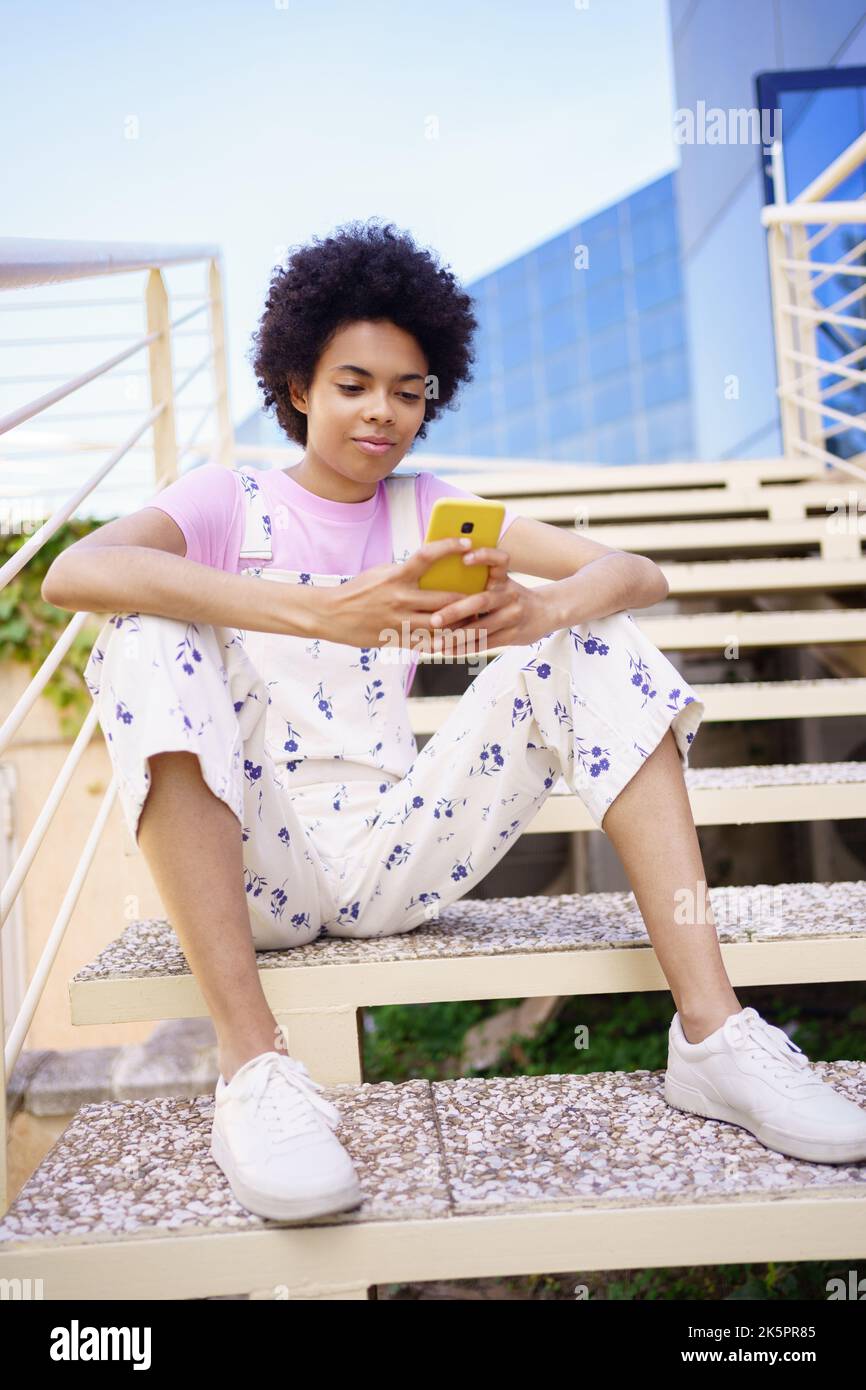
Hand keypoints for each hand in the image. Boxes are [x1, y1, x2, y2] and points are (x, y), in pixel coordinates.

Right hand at [317, 535, 481, 650]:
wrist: (331, 615)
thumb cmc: (359, 590)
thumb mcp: (381, 573)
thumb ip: (406, 571)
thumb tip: (433, 565)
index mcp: (396, 576)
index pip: (427, 556)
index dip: (449, 547)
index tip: (467, 542)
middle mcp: (400, 598)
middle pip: (444, 598)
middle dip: (469, 598)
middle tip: (488, 595)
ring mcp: (399, 621)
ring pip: (441, 624)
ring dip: (462, 623)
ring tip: (479, 619)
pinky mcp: (397, 639)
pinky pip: (427, 643)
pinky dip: (444, 642)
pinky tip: (459, 640)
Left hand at [428, 545, 553, 651]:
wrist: (546, 612)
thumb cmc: (511, 596)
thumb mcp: (502, 582)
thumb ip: (479, 581)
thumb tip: (439, 584)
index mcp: (503, 577)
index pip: (499, 560)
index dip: (484, 556)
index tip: (465, 558)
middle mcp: (509, 595)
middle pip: (482, 602)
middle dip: (455, 611)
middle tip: (434, 620)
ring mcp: (513, 616)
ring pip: (481, 629)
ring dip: (456, 638)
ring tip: (436, 644)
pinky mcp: (513, 635)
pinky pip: (485, 643)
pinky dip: (465, 648)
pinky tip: (448, 651)